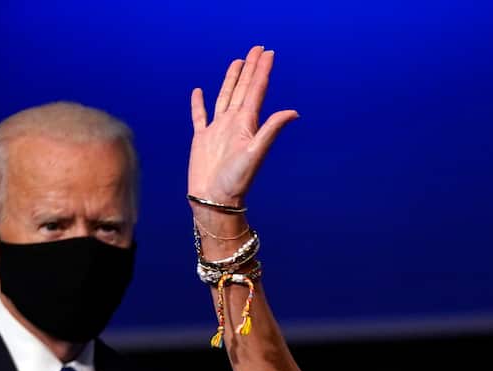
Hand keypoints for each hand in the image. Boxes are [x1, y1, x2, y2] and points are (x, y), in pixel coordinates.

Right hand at [188, 45, 298, 206]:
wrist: (214, 200)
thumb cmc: (235, 180)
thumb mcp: (255, 152)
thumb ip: (271, 130)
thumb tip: (293, 112)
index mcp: (246, 124)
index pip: (256, 91)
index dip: (262, 71)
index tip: (268, 52)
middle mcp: (233, 124)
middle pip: (243, 89)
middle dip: (250, 68)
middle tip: (256, 49)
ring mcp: (217, 130)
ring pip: (224, 97)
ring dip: (230, 79)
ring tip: (237, 62)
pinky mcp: (202, 139)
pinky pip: (199, 116)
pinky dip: (198, 104)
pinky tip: (199, 92)